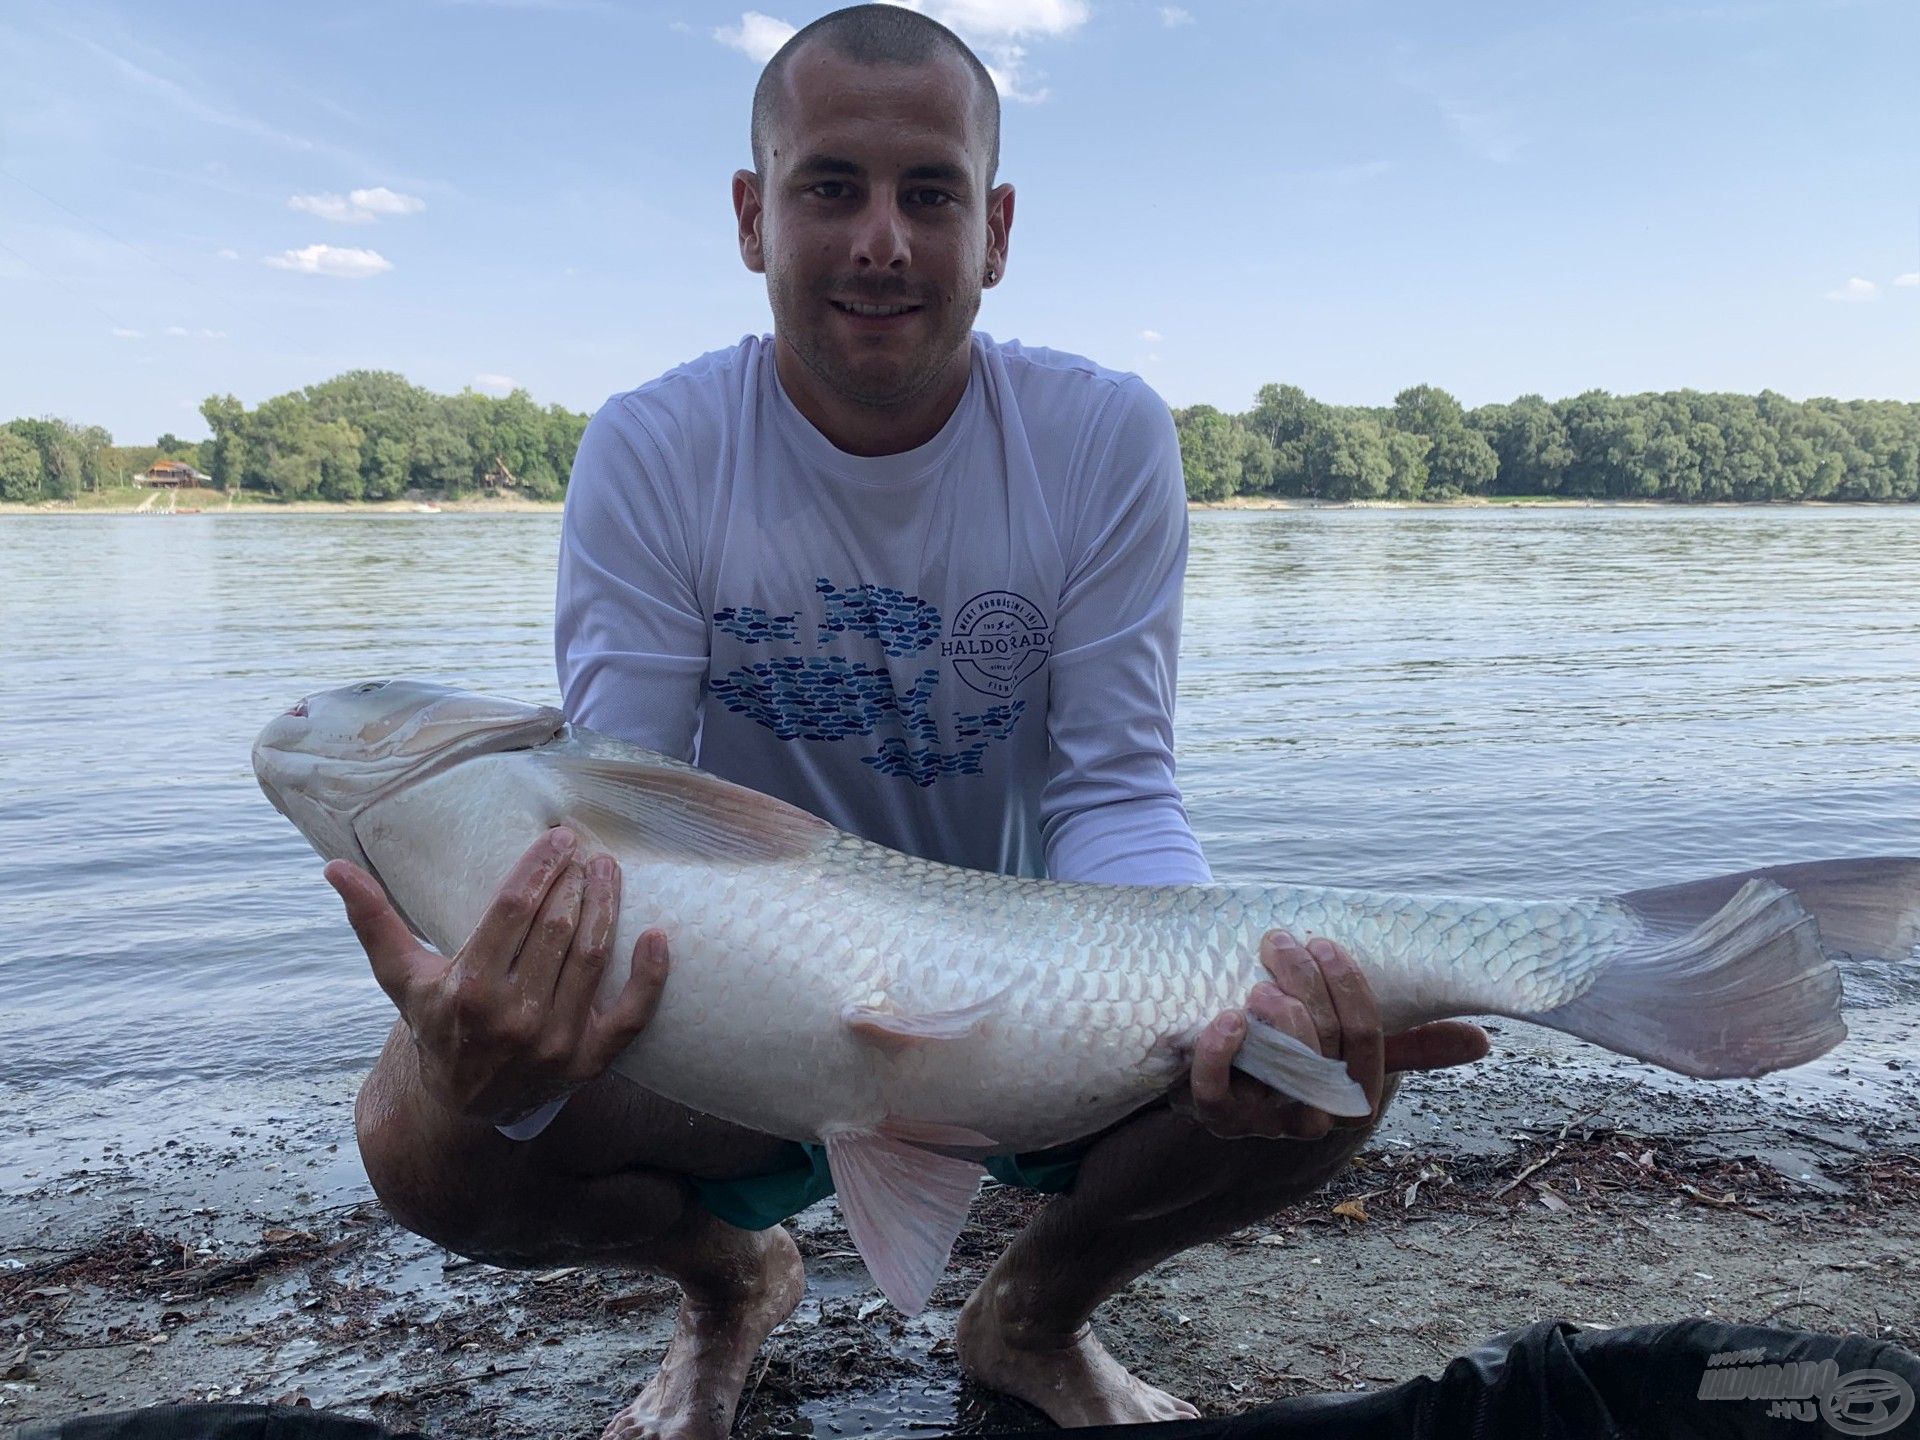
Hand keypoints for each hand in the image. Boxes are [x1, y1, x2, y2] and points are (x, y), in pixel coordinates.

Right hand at [325, 827, 666, 1123]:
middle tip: (585, 848)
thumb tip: (334, 866)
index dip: (540, 867)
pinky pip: (631, 1015)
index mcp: (468, 990)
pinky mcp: (589, 1063)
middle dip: (575, 882)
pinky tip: (658, 936)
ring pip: (592, 959)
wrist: (462, 1105)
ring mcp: (555, 1043)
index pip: (515, 911)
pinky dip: (649, 976)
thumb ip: (373, 921)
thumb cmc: (434, 1025)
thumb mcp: (401, 977)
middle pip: (557, 930)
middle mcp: (514, 1018)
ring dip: (608, 907)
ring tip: (609, 871)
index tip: (559, 837)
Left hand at [1174, 931, 1488, 1140]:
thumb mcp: (1348, 1048)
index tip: (1327, 943)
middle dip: (1307, 988)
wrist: (1216, 1078)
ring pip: (1280, 1076)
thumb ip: (1409, 1044)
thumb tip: (1482, 1040)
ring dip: (1276, 1020)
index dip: (1351, 993)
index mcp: (1350, 1098)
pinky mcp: (1213, 1116)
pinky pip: (1216, 1095)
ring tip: (1262, 980)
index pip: (1366, 1046)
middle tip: (1282, 942)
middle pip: (1323, 1053)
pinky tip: (1228, 1018)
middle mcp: (1311, 1116)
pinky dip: (1221, 1055)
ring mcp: (1260, 1121)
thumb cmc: (1292, 1053)